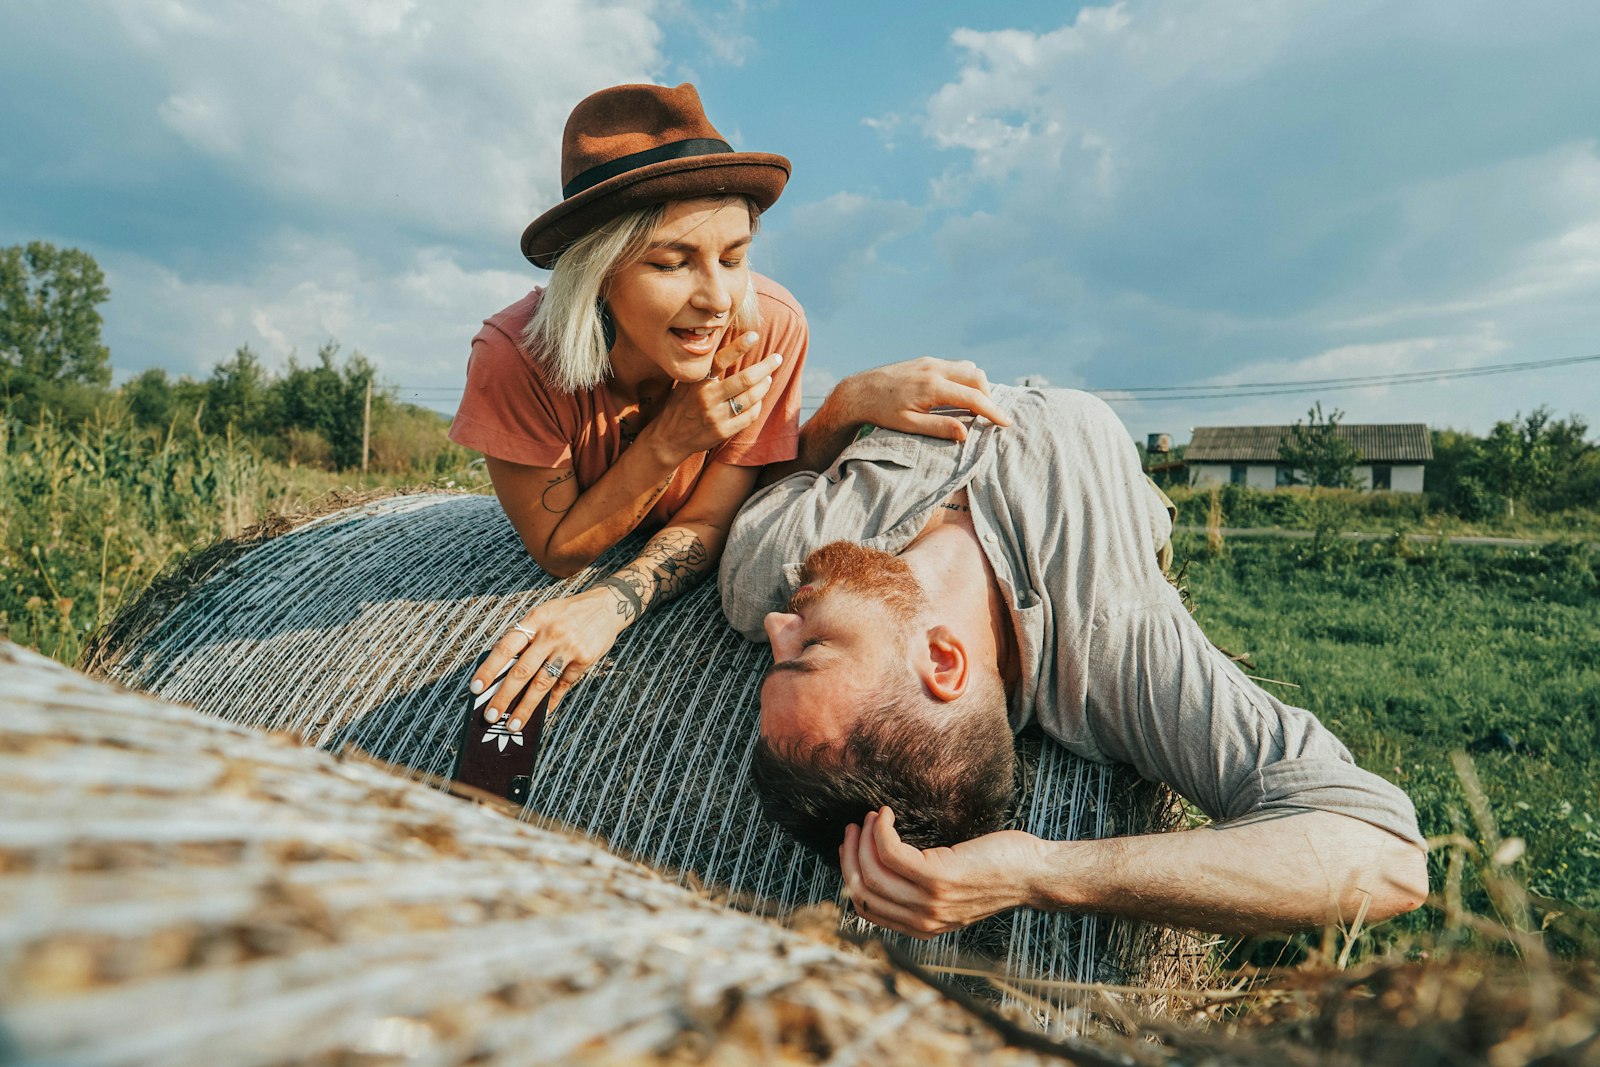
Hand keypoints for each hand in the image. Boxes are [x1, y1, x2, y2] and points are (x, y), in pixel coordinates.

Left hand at [472, 588, 629, 729]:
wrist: (608, 605)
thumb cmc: (568, 613)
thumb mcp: (544, 615)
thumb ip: (526, 637)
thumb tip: (503, 671)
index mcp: (535, 619)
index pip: (506, 647)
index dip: (489, 669)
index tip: (475, 688)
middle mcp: (551, 633)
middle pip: (522, 670)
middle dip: (504, 696)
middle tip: (490, 715)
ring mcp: (569, 648)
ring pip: (542, 683)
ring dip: (526, 707)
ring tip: (514, 725)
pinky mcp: (584, 659)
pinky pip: (563, 685)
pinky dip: (551, 702)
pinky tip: (542, 715)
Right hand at [642, 332, 782, 459]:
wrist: (669, 438)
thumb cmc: (680, 405)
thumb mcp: (686, 383)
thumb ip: (705, 370)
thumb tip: (730, 347)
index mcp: (697, 381)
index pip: (721, 359)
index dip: (739, 346)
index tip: (754, 335)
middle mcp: (707, 398)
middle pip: (745, 379)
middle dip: (766, 367)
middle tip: (777, 358)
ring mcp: (716, 416)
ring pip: (751, 397)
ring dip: (764, 385)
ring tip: (768, 378)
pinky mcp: (723, 432)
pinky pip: (749, 416)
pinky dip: (758, 405)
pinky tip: (759, 399)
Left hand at [832, 357, 1011, 442]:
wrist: (858, 392)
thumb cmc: (881, 413)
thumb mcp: (908, 425)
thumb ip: (938, 427)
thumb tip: (966, 434)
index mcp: (932, 387)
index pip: (973, 398)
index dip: (992, 411)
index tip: (1006, 423)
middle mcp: (934, 369)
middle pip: (976, 376)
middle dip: (988, 396)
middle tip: (990, 415)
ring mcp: (930, 362)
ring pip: (967, 368)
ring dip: (977, 385)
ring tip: (976, 406)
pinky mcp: (925, 360)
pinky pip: (954, 365)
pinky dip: (964, 378)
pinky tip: (959, 393)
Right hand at [839, 807, 1046, 937]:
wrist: (1033, 874)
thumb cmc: (996, 873)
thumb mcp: (952, 892)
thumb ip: (920, 891)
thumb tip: (884, 863)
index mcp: (923, 926)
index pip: (866, 909)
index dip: (851, 875)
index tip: (851, 848)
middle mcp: (923, 919)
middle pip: (863, 890)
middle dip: (850, 855)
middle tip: (854, 828)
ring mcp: (930, 900)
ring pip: (873, 870)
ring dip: (864, 839)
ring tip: (872, 818)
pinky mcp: (938, 877)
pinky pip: (892, 852)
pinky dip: (882, 830)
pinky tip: (887, 815)